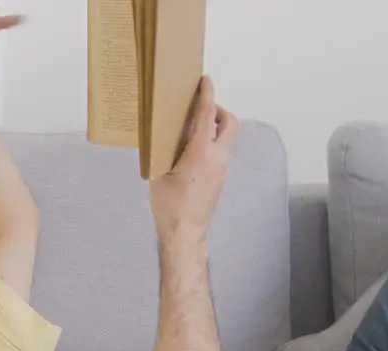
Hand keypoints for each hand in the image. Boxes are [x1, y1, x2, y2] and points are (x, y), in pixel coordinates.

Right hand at [148, 76, 237, 242]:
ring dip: (213, 129)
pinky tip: (190, 154)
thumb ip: (163, 152)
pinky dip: (209, 145)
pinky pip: (219, 154)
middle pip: (229, 123)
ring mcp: (222, 170)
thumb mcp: (159, 175)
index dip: (207, 94)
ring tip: (190, 133)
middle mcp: (218, 158)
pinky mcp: (220, 179)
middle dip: (218, 110)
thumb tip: (160, 137)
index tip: (205, 79)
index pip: (207, 115)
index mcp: (201, 152)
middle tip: (200, 110)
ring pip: (224, 139)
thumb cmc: (169, 206)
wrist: (186, 234)